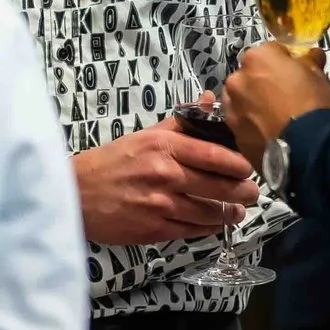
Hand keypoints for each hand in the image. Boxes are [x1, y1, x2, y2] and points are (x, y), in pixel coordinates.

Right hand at [71, 118, 260, 246]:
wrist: (76, 194)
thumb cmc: (111, 162)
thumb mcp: (145, 135)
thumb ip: (181, 121)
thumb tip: (209, 98)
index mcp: (163, 147)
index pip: (214, 156)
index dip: (238, 164)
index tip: (249, 167)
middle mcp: (164, 175)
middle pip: (218, 186)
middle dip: (243, 191)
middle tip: (253, 192)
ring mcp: (160, 205)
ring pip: (209, 213)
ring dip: (229, 213)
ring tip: (237, 211)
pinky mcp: (154, 229)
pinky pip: (191, 231)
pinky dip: (207, 228)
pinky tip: (214, 224)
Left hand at [224, 41, 329, 170]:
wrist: (308, 150)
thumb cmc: (316, 107)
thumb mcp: (322, 79)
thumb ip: (310, 64)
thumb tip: (312, 56)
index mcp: (258, 58)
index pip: (273, 52)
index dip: (287, 62)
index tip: (297, 74)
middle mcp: (238, 79)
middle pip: (252, 75)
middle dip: (266, 82)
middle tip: (286, 97)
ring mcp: (232, 108)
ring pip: (243, 99)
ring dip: (254, 104)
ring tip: (276, 118)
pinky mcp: (233, 134)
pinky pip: (244, 123)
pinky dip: (253, 126)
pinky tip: (270, 134)